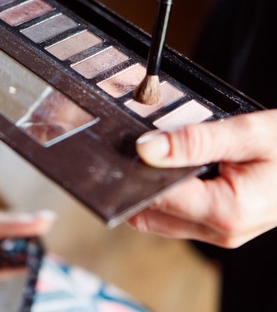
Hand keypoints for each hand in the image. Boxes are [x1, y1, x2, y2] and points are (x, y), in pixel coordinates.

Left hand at [128, 110, 276, 247]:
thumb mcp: (245, 133)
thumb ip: (193, 141)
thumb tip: (145, 149)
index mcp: (227, 212)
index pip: (157, 200)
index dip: (134, 174)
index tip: (121, 147)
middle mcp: (220, 232)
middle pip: (152, 215)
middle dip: (137, 183)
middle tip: (138, 146)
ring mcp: (220, 233)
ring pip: (160, 219)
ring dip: (151, 189)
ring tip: (160, 153)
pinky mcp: (220, 227)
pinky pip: (177, 215)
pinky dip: (168, 193)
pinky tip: (175, 167)